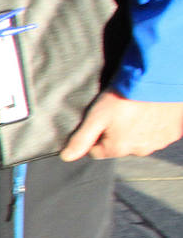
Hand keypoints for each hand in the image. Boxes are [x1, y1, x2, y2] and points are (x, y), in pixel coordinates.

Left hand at [60, 92, 182, 161]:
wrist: (159, 79)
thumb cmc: (124, 97)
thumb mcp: (95, 116)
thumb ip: (80, 139)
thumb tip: (66, 157)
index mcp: (118, 148)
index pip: (97, 151)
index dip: (94, 135)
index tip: (99, 119)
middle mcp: (140, 150)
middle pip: (120, 145)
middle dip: (116, 132)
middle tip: (119, 110)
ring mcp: (159, 142)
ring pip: (140, 139)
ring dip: (137, 128)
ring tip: (135, 108)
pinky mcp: (174, 132)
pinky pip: (159, 132)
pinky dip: (155, 124)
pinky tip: (151, 109)